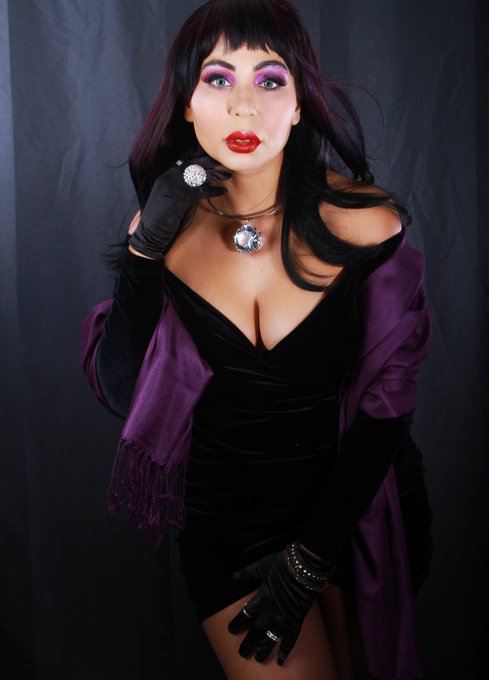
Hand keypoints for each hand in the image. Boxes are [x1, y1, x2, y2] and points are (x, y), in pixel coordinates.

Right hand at [129, 154, 230, 258]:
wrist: (150, 232)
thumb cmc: (161, 218)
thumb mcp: (168, 197)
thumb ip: (179, 187)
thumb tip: (196, 182)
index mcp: (165, 177)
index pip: (185, 162)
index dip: (200, 159)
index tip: (212, 159)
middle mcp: (168, 178)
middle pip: (192, 164)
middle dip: (209, 162)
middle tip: (222, 162)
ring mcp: (173, 187)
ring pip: (198, 175)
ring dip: (215, 174)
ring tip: (226, 174)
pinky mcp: (180, 197)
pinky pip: (200, 190)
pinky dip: (213, 190)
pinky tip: (221, 190)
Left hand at [228, 547, 329, 665]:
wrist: (304, 566)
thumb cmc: (282, 564)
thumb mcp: (261, 566)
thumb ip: (246, 573)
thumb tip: (232, 577)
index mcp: (262, 598)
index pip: (245, 614)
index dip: (237, 623)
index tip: (231, 630)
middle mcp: (271, 611)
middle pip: (256, 631)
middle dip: (248, 643)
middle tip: (242, 653)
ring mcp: (285, 617)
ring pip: (271, 638)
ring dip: (264, 649)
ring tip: (258, 658)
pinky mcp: (297, 619)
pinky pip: (291, 638)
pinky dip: (286, 649)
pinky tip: (281, 660)